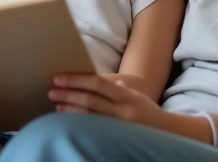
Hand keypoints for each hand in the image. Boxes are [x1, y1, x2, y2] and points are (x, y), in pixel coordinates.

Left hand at [48, 73, 167, 127]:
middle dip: (69, 95)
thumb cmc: (143, 108)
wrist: (166, 131)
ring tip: (57, 105)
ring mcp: (120, 126)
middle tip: (51, 92)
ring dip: (71, 111)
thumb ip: (113, 87)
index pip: (98, 83)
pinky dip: (81, 124)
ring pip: (90, 117)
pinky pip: (95, 130)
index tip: (58, 78)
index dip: (77, 80)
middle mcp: (124, 110)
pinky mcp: (117, 139)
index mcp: (126, 94)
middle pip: (91, 100)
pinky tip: (69, 122)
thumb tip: (87, 80)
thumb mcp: (132, 93)